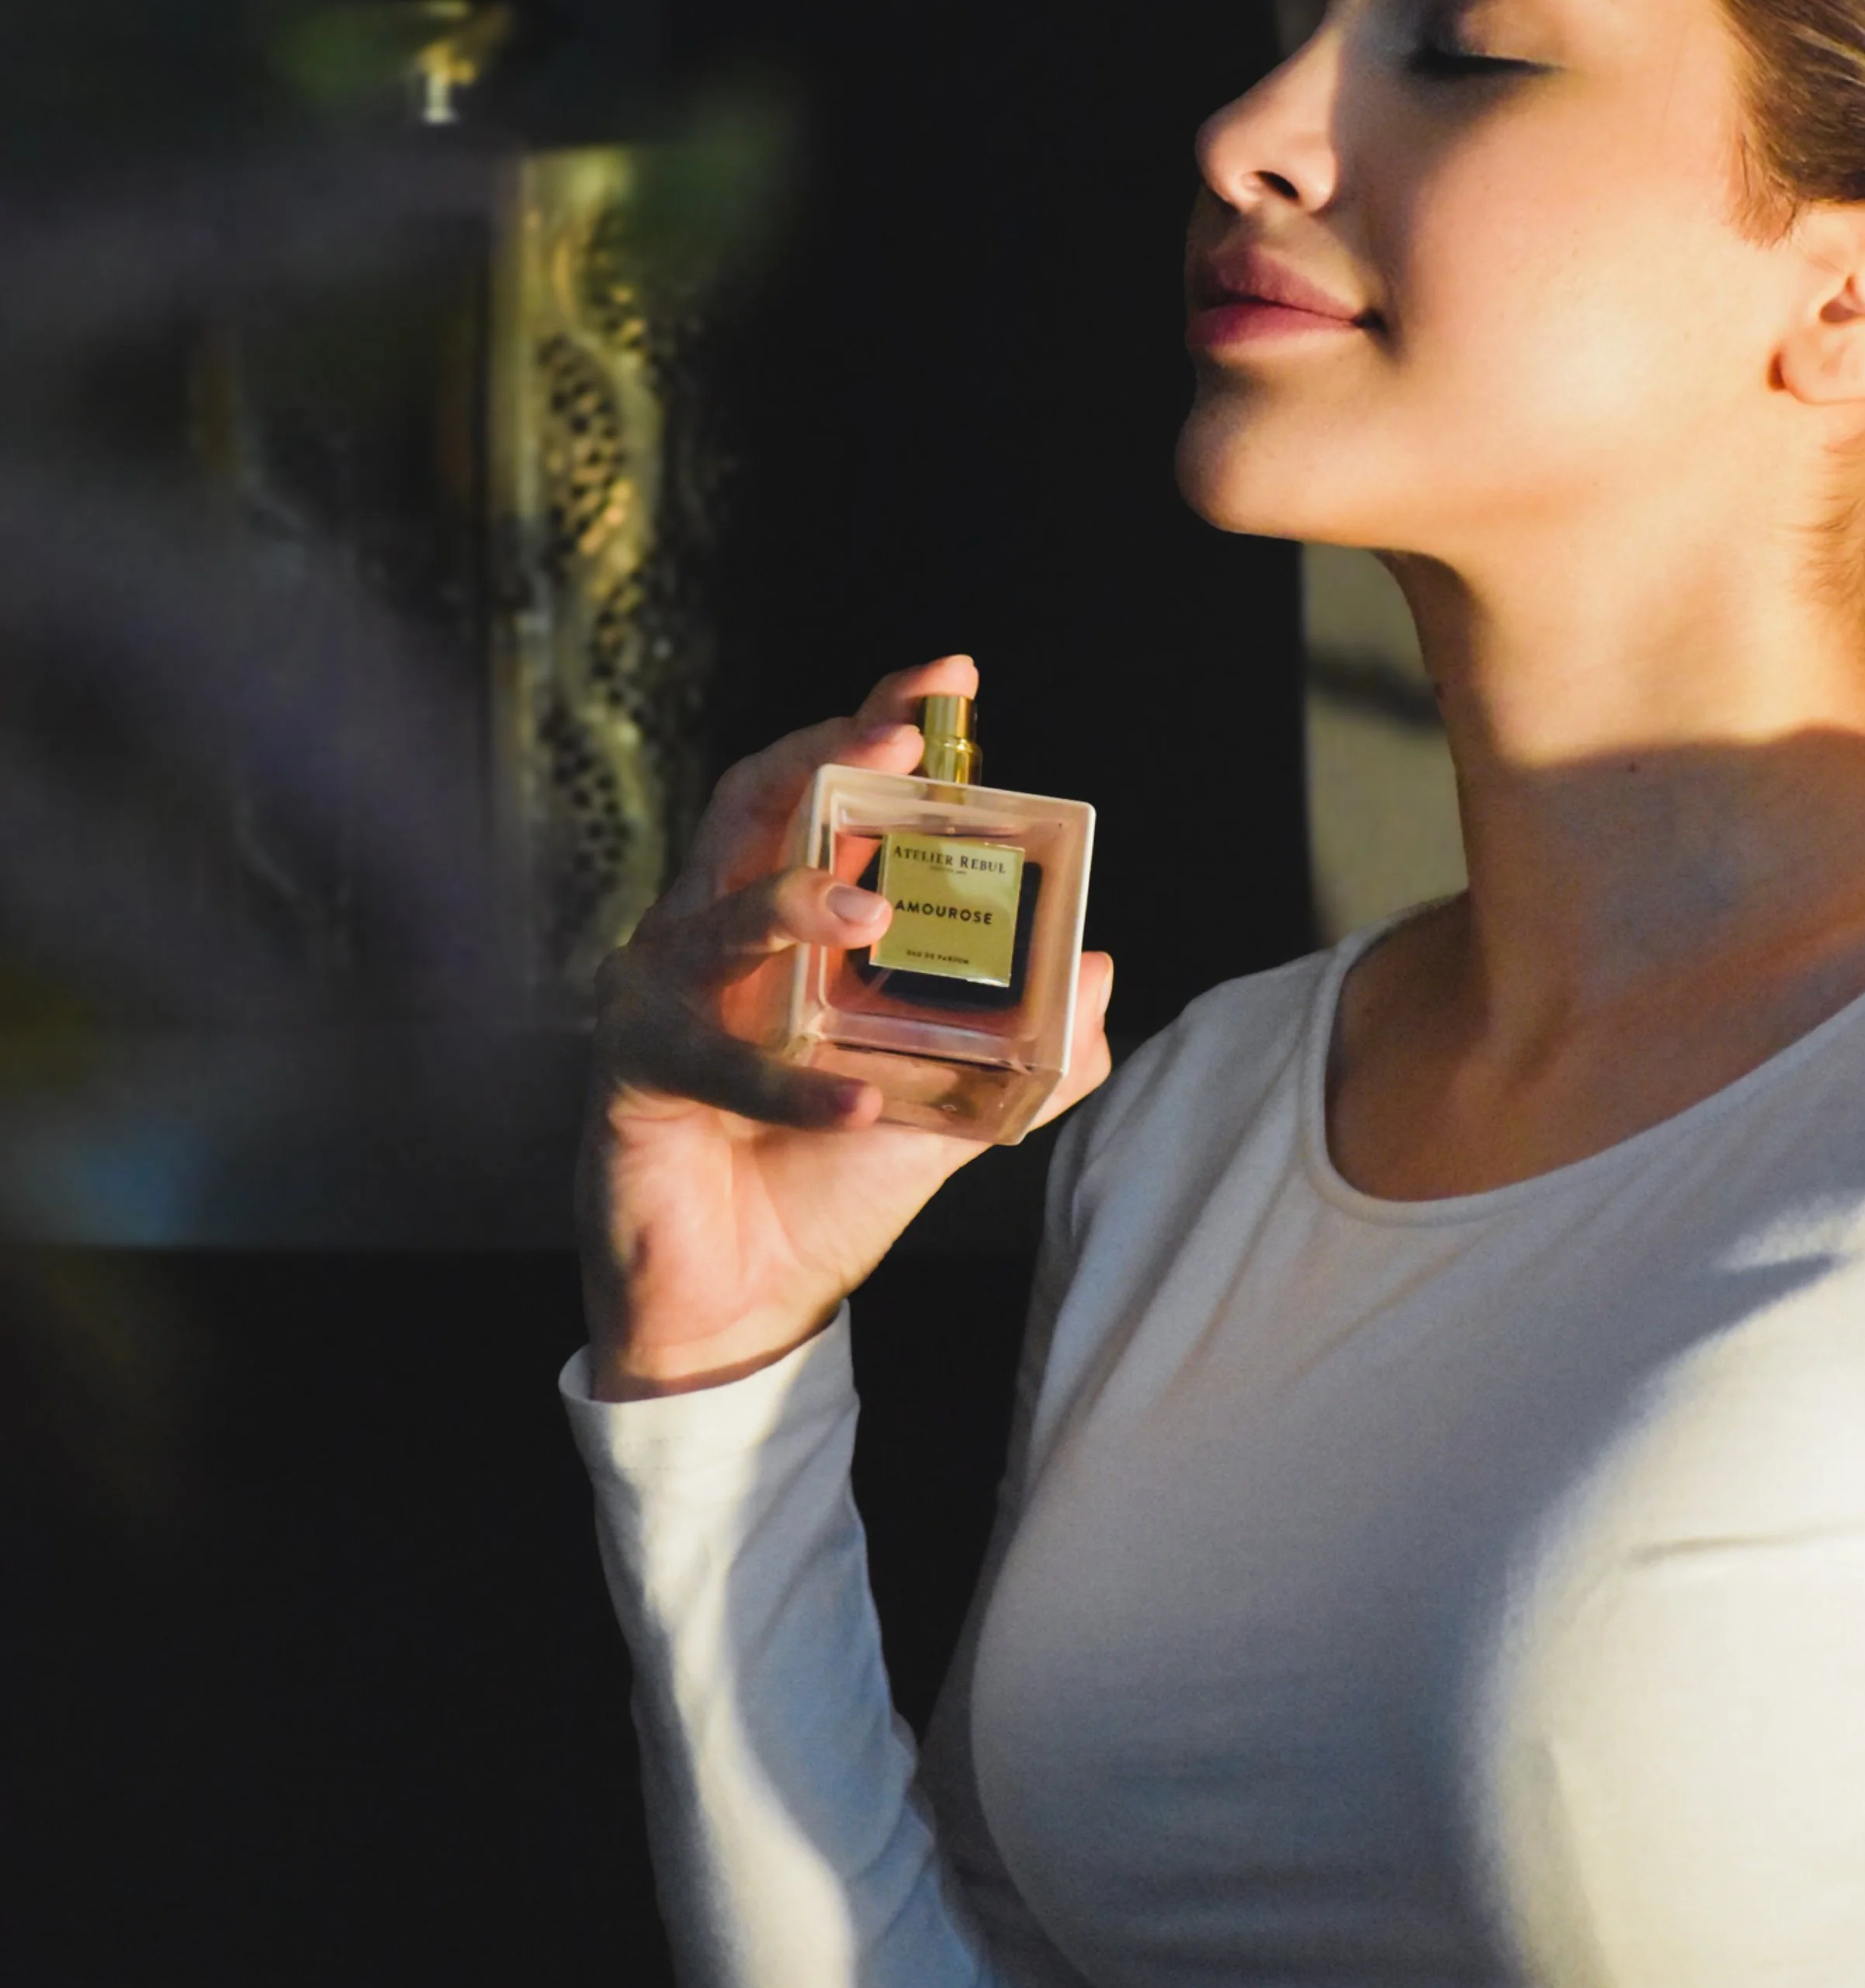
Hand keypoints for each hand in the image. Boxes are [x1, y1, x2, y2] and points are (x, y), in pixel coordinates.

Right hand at [576, 654, 1111, 1397]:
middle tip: (898, 738)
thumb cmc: (824, 1183)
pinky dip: (792, 1082)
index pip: (820, 787)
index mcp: (784, 918)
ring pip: (716, 919)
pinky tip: (858, 1102)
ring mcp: (666, 998)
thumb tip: (1102, 968)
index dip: (873, 719)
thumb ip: (1030, 1046)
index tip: (947, 679)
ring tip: (869, 912)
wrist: (746, 1307)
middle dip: (825, 756)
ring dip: (792, 899)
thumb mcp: (949, 1107)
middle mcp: (715, 935)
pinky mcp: (638, 1074)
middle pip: (754, 805)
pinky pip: (719, 1062)